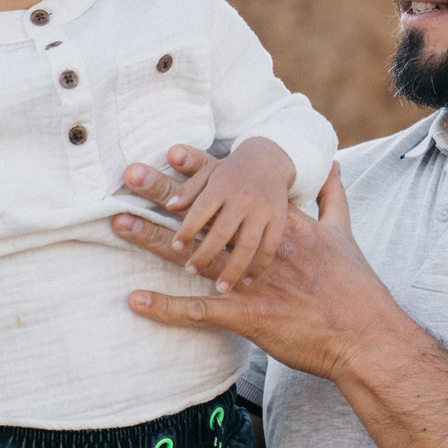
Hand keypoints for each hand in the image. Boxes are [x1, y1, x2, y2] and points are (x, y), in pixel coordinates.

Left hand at [113, 162, 414, 383]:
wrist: (366, 334)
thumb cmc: (356, 288)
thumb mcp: (344, 236)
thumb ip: (333, 200)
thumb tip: (334, 167)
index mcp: (282, 225)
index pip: (236, 191)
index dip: (202, 170)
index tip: (173, 149)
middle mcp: (260, 246)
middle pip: (204, 216)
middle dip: (163, 196)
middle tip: (128, 178)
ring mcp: (252, 280)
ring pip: (193, 255)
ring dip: (153, 240)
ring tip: (118, 224)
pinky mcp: (248, 315)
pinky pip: (199, 311)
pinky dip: (166, 307)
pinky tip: (135, 300)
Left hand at [129, 138, 293, 293]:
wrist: (269, 159)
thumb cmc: (230, 171)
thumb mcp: (208, 173)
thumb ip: (189, 190)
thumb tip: (169, 206)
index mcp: (222, 185)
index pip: (201, 210)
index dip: (187, 230)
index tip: (176, 247)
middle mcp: (243, 198)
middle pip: (222, 232)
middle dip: (205, 254)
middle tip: (191, 270)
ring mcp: (263, 211)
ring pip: (247, 245)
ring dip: (233, 268)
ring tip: (220, 287)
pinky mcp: (279, 220)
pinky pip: (270, 247)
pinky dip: (259, 266)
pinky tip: (247, 281)